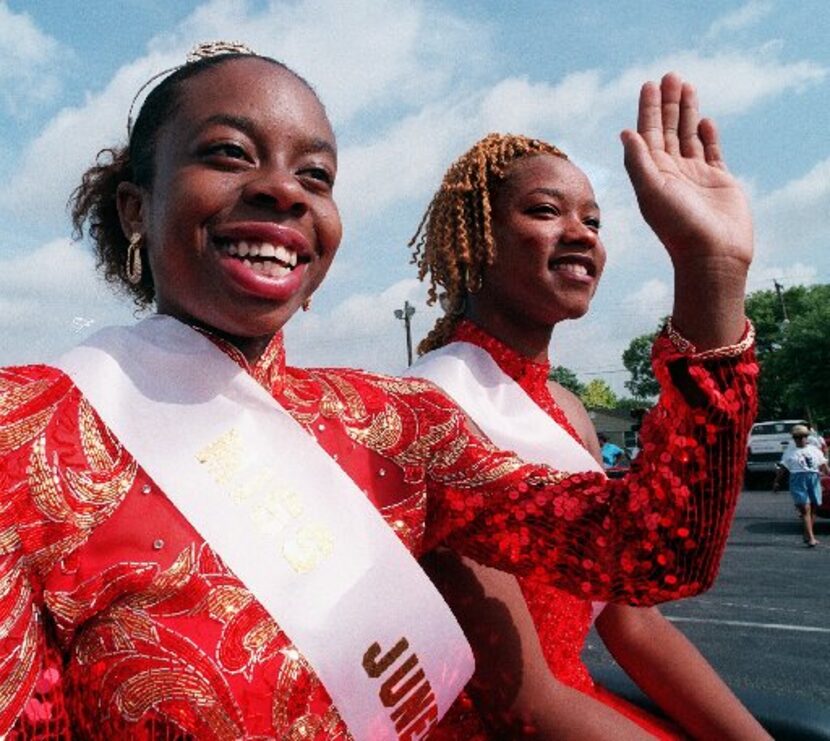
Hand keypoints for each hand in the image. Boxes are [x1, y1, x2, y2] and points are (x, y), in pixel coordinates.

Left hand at [621, 73, 752, 272]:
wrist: (712, 254)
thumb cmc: (678, 227)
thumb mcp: (652, 192)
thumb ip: (638, 162)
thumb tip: (625, 132)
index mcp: (653, 174)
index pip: (648, 134)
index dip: (647, 110)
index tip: (649, 84)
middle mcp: (672, 173)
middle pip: (667, 130)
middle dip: (668, 104)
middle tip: (670, 75)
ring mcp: (695, 177)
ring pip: (688, 137)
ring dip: (686, 112)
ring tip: (686, 85)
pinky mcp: (719, 181)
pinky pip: (711, 152)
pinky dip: (707, 135)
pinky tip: (703, 120)